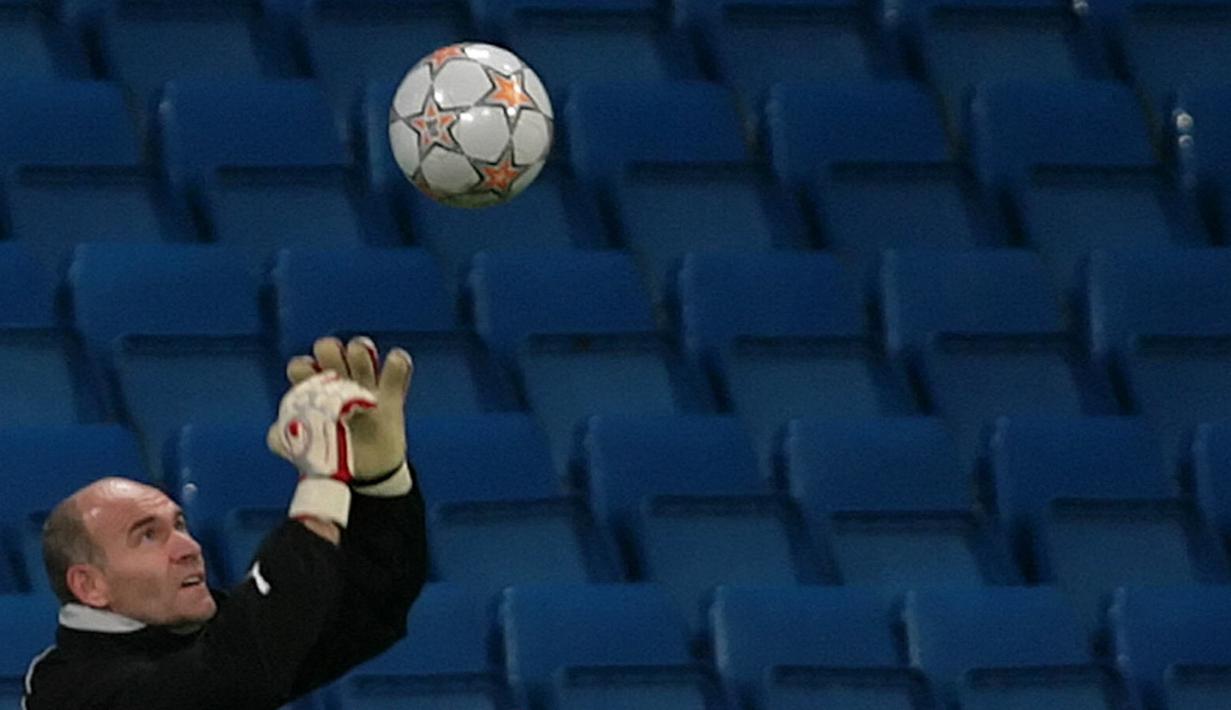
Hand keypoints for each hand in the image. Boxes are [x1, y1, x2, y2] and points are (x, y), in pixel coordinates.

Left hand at [271, 336, 413, 506]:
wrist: (368, 476)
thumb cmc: (333, 458)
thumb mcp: (302, 452)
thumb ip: (283, 440)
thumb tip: (275, 430)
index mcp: (314, 394)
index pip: (301, 367)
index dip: (303, 371)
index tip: (311, 387)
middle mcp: (338, 383)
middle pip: (328, 348)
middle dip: (330, 354)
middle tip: (336, 377)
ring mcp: (366, 386)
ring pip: (359, 350)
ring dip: (360, 356)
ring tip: (363, 383)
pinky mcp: (392, 396)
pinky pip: (398, 366)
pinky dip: (396, 364)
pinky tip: (389, 379)